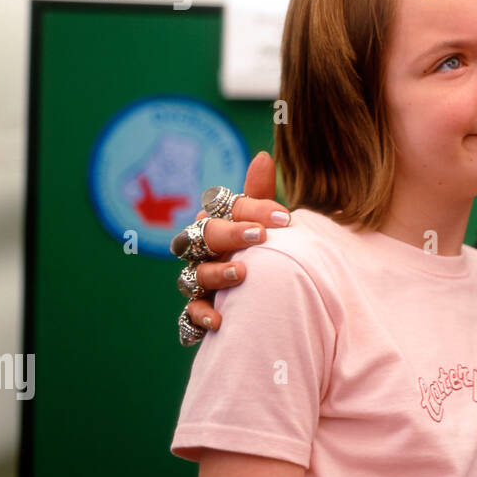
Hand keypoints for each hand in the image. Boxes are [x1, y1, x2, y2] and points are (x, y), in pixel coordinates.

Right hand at [174, 152, 292, 334]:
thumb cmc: (260, 247)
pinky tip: (219, 321)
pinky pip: (191, 314)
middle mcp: (202, 250)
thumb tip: (263, 156)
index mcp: (217, 223)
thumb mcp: (264, 221)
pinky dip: (201, 316)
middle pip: (202, 237)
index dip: (253, 210)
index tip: (285, 217)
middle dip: (228, 234)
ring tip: (243, 274)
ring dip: (217, 273)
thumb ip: (260, 194)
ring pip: (193, 275)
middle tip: (259, 236)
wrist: (265, 285)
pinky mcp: (202, 308)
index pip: (226, 209)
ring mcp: (200, 279)